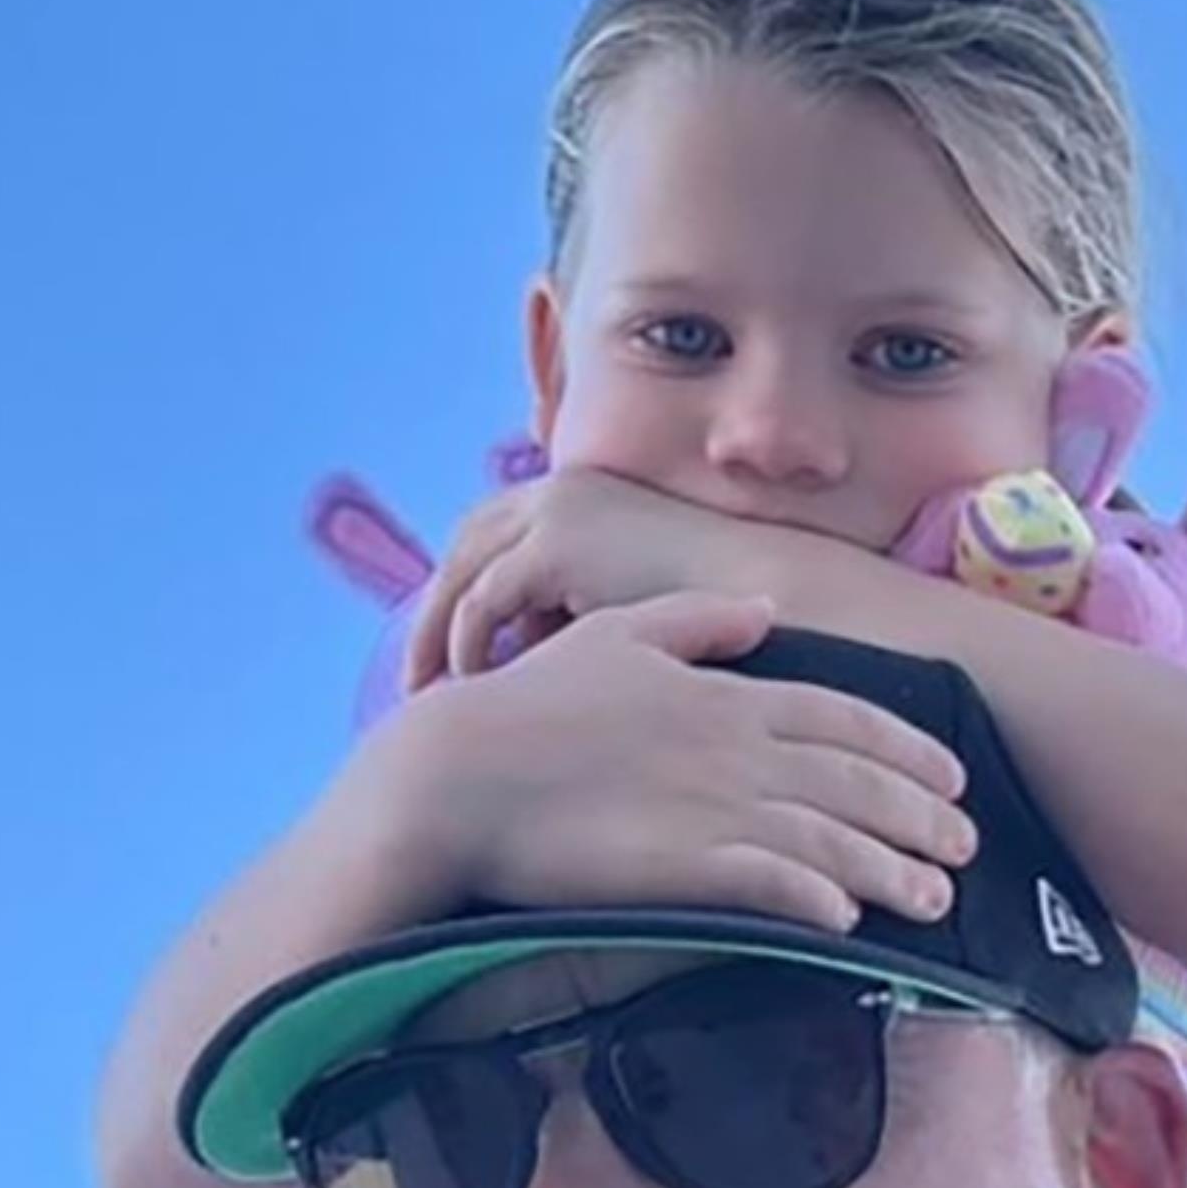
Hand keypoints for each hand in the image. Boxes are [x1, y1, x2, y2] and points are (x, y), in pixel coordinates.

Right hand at [363, 590, 979, 936]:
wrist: (454, 774)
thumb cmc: (524, 710)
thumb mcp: (613, 637)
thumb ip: (695, 619)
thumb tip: (761, 610)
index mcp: (725, 692)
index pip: (843, 718)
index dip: (906, 749)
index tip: (953, 776)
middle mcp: (734, 746)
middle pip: (856, 782)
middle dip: (922, 814)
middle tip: (969, 845)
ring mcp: (712, 807)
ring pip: (830, 839)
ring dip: (891, 870)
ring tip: (936, 901)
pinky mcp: (681, 866)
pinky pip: (771, 884)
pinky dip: (817, 898)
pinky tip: (849, 920)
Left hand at [405, 470, 778, 689]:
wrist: (773, 602)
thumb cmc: (717, 619)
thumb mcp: (633, 608)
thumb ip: (579, 618)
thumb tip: (532, 666)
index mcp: (578, 498)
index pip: (491, 538)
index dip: (458, 592)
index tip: (441, 653)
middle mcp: (556, 492)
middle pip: (463, 548)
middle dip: (431, 612)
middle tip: (414, 677)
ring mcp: (553, 512)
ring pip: (460, 574)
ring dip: (436, 637)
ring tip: (427, 695)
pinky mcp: (556, 546)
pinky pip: (484, 602)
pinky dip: (468, 647)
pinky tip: (473, 690)